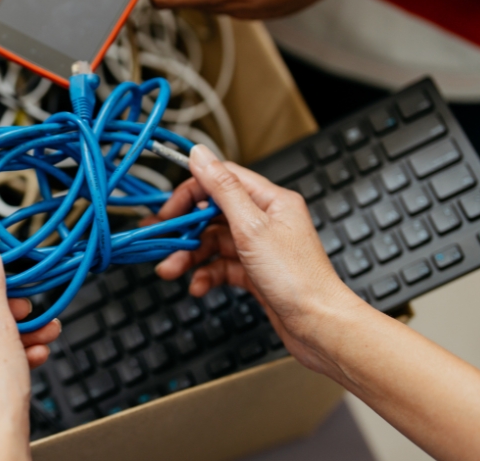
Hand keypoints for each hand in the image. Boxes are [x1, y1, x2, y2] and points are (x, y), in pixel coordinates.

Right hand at [152, 145, 369, 374]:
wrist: (318, 326)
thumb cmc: (298, 278)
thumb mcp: (252, 227)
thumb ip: (223, 189)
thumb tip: (201, 154)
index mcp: (271, 201)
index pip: (223, 180)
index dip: (192, 190)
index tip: (169, 208)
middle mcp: (265, 221)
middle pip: (213, 214)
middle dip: (185, 230)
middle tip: (162, 240)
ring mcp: (260, 248)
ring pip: (214, 243)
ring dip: (190, 257)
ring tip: (171, 270)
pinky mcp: (255, 273)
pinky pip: (221, 266)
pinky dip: (206, 274)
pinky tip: (199, 286)